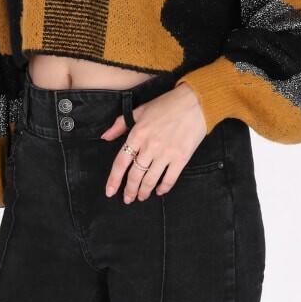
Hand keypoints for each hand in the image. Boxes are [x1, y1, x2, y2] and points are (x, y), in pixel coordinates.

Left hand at [99, 82, 206, 202]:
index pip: (121, 162)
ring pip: (150, 180)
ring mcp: (166, 153)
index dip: (114, 179)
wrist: (195, 102)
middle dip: (129, 190)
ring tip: (141, 197)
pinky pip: (169, 179)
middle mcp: (150, 146)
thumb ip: (120, 124)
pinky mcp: (181, 158)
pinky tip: (159, 191)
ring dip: (144, 192)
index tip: (110, 192)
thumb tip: (105, 137)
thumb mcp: (140, 110)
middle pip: (135, 175)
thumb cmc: (167, 104)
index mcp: (138, 134)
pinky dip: (163, 188)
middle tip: (128, 199)